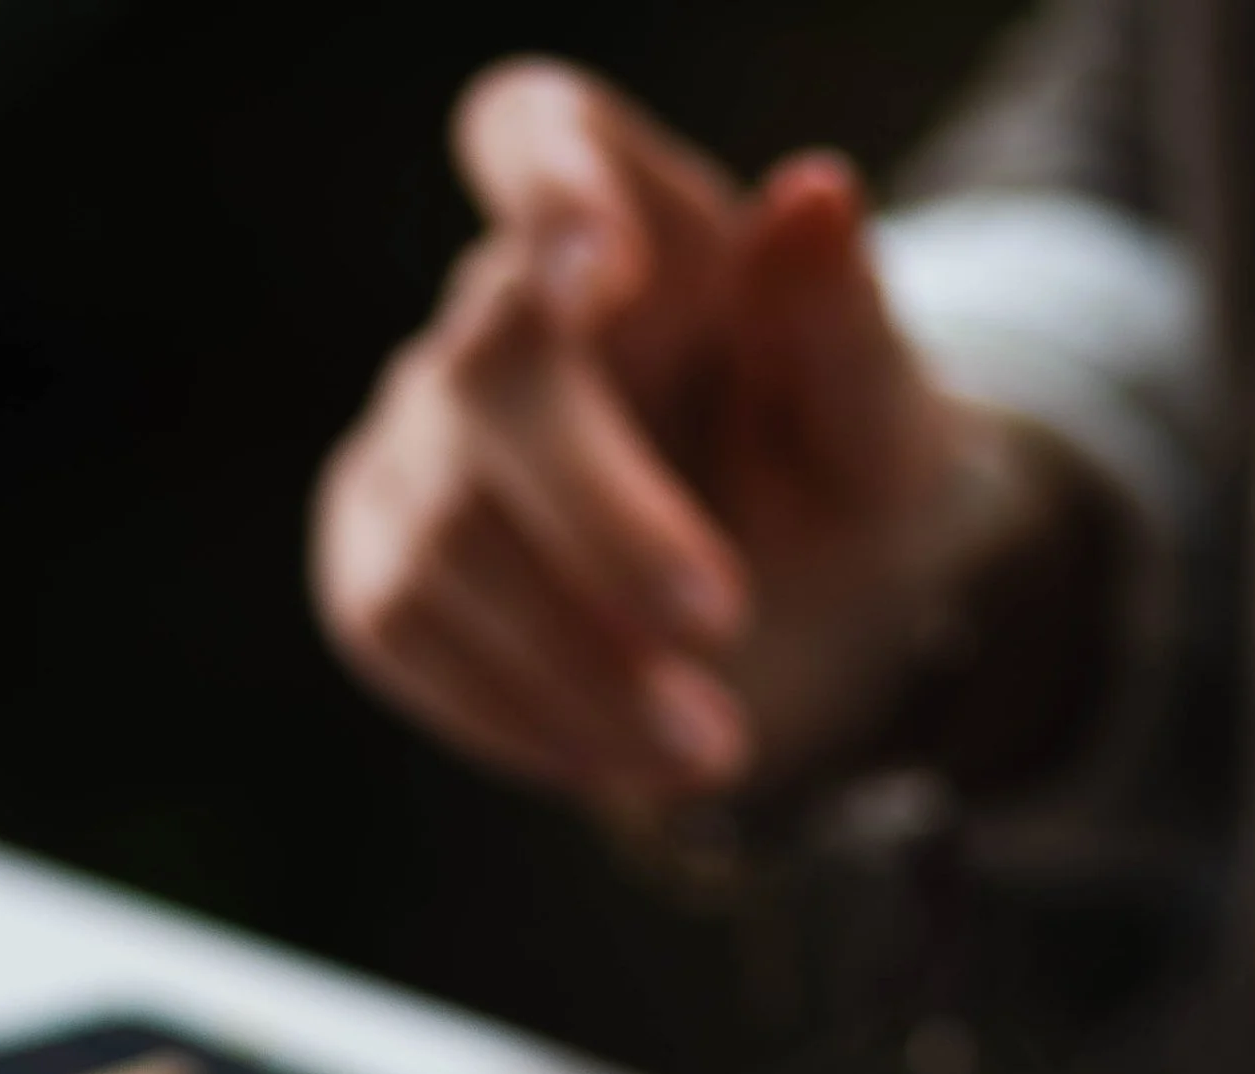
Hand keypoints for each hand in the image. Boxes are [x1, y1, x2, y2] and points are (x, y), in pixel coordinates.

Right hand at [309, 61, 1012, 811]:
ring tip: (709, 747)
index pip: (533, 131)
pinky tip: (616, 760)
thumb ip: (844, 325)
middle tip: (725, 625)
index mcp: (626, 224)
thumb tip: (814, 195)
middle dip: (603, 518)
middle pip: (490, 379)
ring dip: (576, 665)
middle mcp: (493, 319)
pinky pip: (399, 634)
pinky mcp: (373, 565)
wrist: (790, 627)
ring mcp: (413, 444)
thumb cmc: (833, 488)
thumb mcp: (881, 424)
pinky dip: (513, 714)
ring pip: (440, 543)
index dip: (543, 181)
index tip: (607, 264)